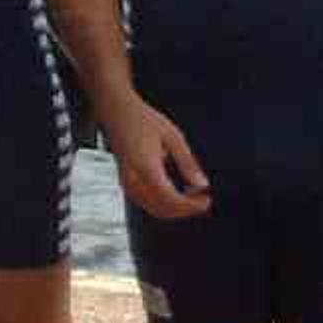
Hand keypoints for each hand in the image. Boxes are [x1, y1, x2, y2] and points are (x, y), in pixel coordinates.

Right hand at [103, 98, 211, 221]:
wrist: (117, 112)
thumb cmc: (141, 119)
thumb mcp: (173, 136)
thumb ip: (188, 163)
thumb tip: (201, 184)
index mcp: (146, 167)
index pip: (171, 198)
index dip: (191, 205)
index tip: (205, 201)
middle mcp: (134, 179)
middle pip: (162, 209)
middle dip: (185, 210)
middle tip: (202, 202)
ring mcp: (127, 183)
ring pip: (154, 210)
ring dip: (175, 209)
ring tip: (192, 198)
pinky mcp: (126, 184)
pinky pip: (146, 204)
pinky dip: (164, 205)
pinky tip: (176, 195)